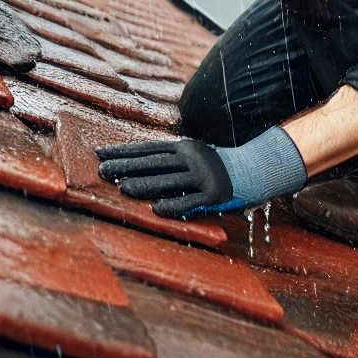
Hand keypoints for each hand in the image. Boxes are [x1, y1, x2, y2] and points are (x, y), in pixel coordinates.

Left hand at [95, 139, 236, 217]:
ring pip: (169, 181)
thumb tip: (135, 166)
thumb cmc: (217, 166)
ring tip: (122, 187)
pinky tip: (156, 209)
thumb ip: (170, 160)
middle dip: (127, 166)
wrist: (256, 169)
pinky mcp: (215, 195)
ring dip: (145, 184)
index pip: (148, 149)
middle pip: (155, 163)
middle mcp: (193, 157)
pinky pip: (190, 202)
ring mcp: (204, 176)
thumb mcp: (194, 156)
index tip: (100, 154)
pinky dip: (173, 205)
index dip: (124, 152)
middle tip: (102, 170)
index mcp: (184, 147)